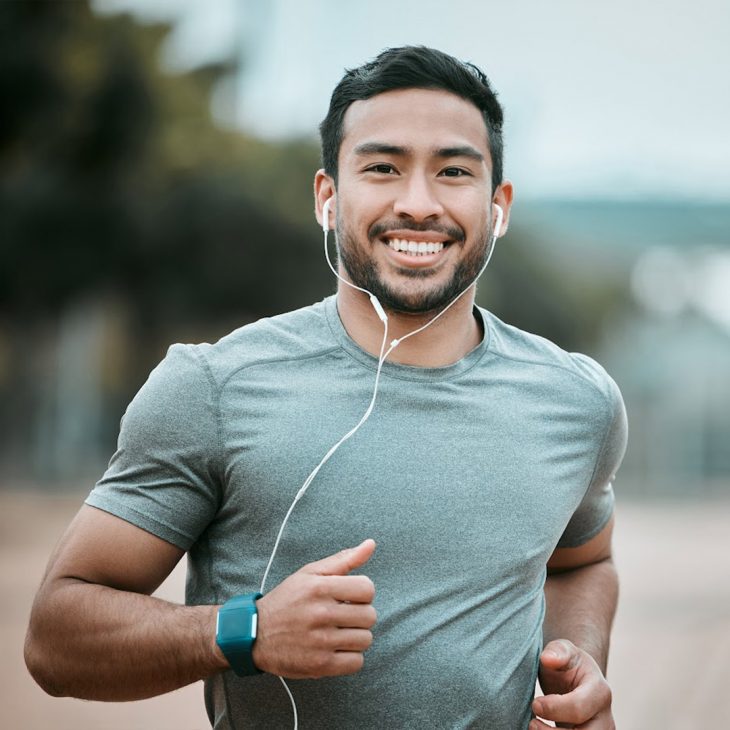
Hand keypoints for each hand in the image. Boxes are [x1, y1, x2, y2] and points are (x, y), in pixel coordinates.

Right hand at [251, 539, 376, 678]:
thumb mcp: (310, 573)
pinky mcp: (320, 665)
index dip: (363, 593)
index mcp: (319, 588)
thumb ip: (343, 559)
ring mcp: (321, 641)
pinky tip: (337, 649)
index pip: (367, 589)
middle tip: (344, 616)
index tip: (350, 597)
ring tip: (339, 632)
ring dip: (356, 637)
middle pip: (370, 616)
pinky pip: (356, 663)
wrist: (255, 633)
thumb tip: (371, 544)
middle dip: (361, 615)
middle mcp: (321, 613)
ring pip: (365, 639)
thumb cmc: (287, 600)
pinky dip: (351, 657)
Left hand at [531, 639, 613, 728]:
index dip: (553, 709)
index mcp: (600, 691)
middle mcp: (605, 718)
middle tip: (531, 723)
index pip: (578, 708)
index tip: (534, 703)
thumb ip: (557, 651)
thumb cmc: (567, 664)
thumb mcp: (563, 650)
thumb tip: (548, 658)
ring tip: (534, 727)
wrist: (577, 680)